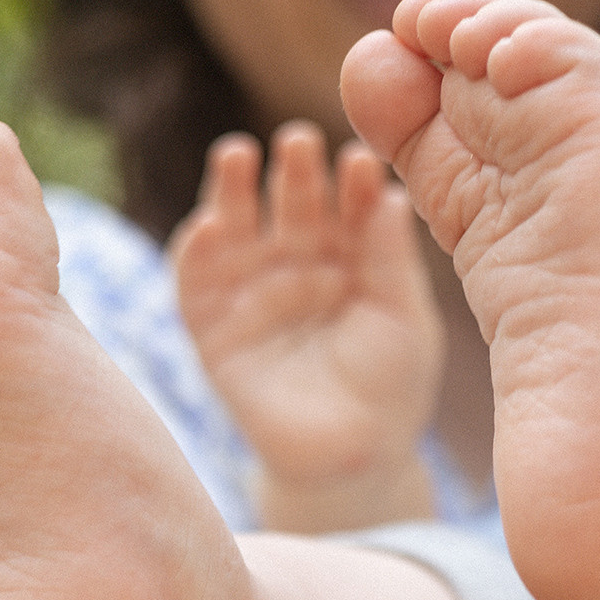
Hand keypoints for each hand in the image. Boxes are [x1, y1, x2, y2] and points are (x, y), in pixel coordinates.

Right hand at [171, 124, 443, 493]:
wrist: (354, 458)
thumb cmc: (392, 385)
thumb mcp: (403, 320)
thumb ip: (392, 261)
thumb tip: (391, 194)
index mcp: (351, 251)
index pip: (349, 203)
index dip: (352, 182)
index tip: (363, 164)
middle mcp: (299, 260)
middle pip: (292, 202)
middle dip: (294, 172)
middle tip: (300, 142)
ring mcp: (253, 290)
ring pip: (237, 227)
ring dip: (230, 190)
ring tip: (237, 155)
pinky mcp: (213, 327)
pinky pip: (196, 283)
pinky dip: (196, 251)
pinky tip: (208, 225)